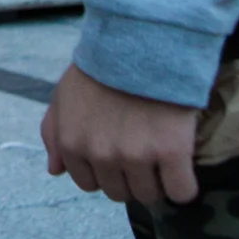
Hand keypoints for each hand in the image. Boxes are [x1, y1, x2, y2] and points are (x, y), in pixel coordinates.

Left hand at [42, 64, 201, 208]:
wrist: (141, 44)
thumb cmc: (102, 69)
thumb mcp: (65, 96)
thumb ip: (54, 134)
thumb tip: (55, 170)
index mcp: (72, 143)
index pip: (88, 184)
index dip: (103, 170)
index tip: (116, 153)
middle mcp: (101, 154)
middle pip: (120, 193)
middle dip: (129, 176)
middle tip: (140, 150)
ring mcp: (136, 156)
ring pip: (149, 195)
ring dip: (156, 181)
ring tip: (159, 153)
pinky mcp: (171, 153)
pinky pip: (181, 192)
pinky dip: (184, 184)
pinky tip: (181, 164)